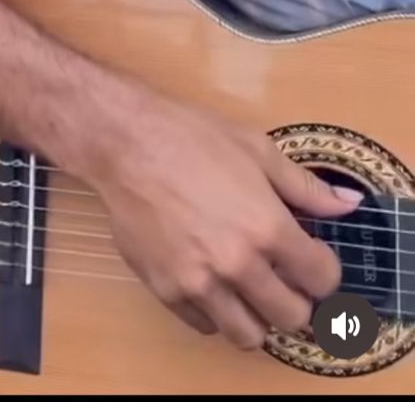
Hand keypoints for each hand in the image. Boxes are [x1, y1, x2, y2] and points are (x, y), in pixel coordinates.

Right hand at [87, 87, 360, 349]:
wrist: (124, 142)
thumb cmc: (190, 136)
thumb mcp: (256, 149)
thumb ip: (304, 186)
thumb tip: (347, 205)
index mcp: (267, 226)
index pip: (322, 279)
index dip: (324, 270)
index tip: (313, 260)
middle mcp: (237, 263)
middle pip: (292, 317)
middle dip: (297, 301)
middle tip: (285, 280)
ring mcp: (199, 282)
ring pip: (249, 336)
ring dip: (258, 318)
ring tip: (249, 291)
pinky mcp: (166, 290)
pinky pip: (205, 326)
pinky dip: (215, 313)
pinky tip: (212, 283)